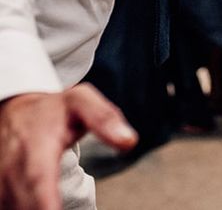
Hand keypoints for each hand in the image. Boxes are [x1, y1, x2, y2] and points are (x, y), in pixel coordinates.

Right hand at [0, 85, 136, 209]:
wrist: (16, 109)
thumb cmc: (54, 109)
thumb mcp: (81, 101)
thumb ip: (104, 118)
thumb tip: (130, 141)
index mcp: (36, 144)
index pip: (38, 178)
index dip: (46, 202)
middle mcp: (13, 166)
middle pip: (26, 203)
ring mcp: (2, 181)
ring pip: (14, 206)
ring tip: (64, 206)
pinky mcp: (1, 191)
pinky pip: (11, 206)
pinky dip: (30, 209)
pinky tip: (52, 207)